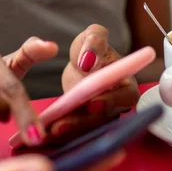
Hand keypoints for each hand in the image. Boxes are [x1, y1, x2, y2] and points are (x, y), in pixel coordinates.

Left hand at [51, 24, 139, 139]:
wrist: (80, 60)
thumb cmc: (91, 46)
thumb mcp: (93, 35)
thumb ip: (94, 42)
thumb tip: (88, 61)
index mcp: (125, 82)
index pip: (127, 96)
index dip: (112, 101)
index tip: (91, 102)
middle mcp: (116, 103)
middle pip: (104, 119)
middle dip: (82, 123)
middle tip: (60, 125)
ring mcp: (100, 116)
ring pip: (89, 129)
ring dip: (70, 132)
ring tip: (49, 131)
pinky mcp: (85, 124)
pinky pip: (76, 132)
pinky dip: (62, 135)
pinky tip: (44, 135)